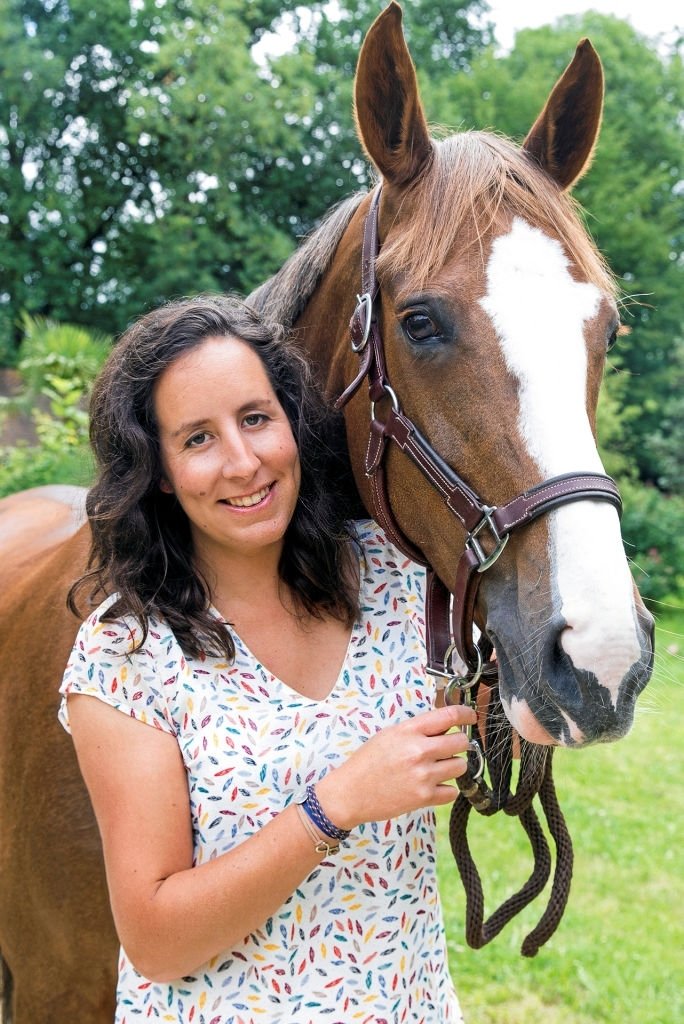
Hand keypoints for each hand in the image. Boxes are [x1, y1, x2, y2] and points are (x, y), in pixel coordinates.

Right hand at [315, 702, 476, 829]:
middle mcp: (419, 751)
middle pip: (461, 741)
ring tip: (436, 768)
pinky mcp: (424, 798)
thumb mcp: (390, 735)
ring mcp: (423, 775)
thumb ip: (417, 729)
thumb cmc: (367, 762)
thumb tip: (447, 725)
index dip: (466, 714)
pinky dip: (446, 789)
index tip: (471, 717)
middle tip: (448, 748)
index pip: (449, 715)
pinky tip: (431, 786)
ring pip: (461, 766)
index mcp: (409, 731)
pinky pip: (453, 791)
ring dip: (453, 766)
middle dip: (458, 743)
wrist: (350, 793)